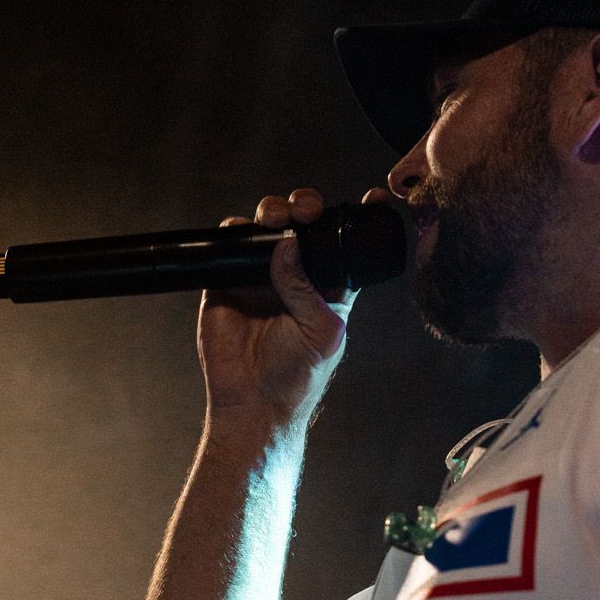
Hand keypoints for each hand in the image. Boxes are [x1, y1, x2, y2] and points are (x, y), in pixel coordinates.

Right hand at [198, 185, 391, 430]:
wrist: (254, 401)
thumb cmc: (297, 374)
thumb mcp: (321, 330)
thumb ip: (307, 286)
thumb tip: (287, 242)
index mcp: (329, 286)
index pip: (345, 242)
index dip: (357, 217)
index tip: (371, 198)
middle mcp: (296, 275)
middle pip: (303, 224)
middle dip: (307, 206)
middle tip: (306, 210)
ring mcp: (261, 275)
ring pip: (268, 226)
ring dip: (274, 210)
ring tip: (277, 216)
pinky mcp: (229, 280)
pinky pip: (231, 244)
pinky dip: (237, 230)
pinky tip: (246, 231)